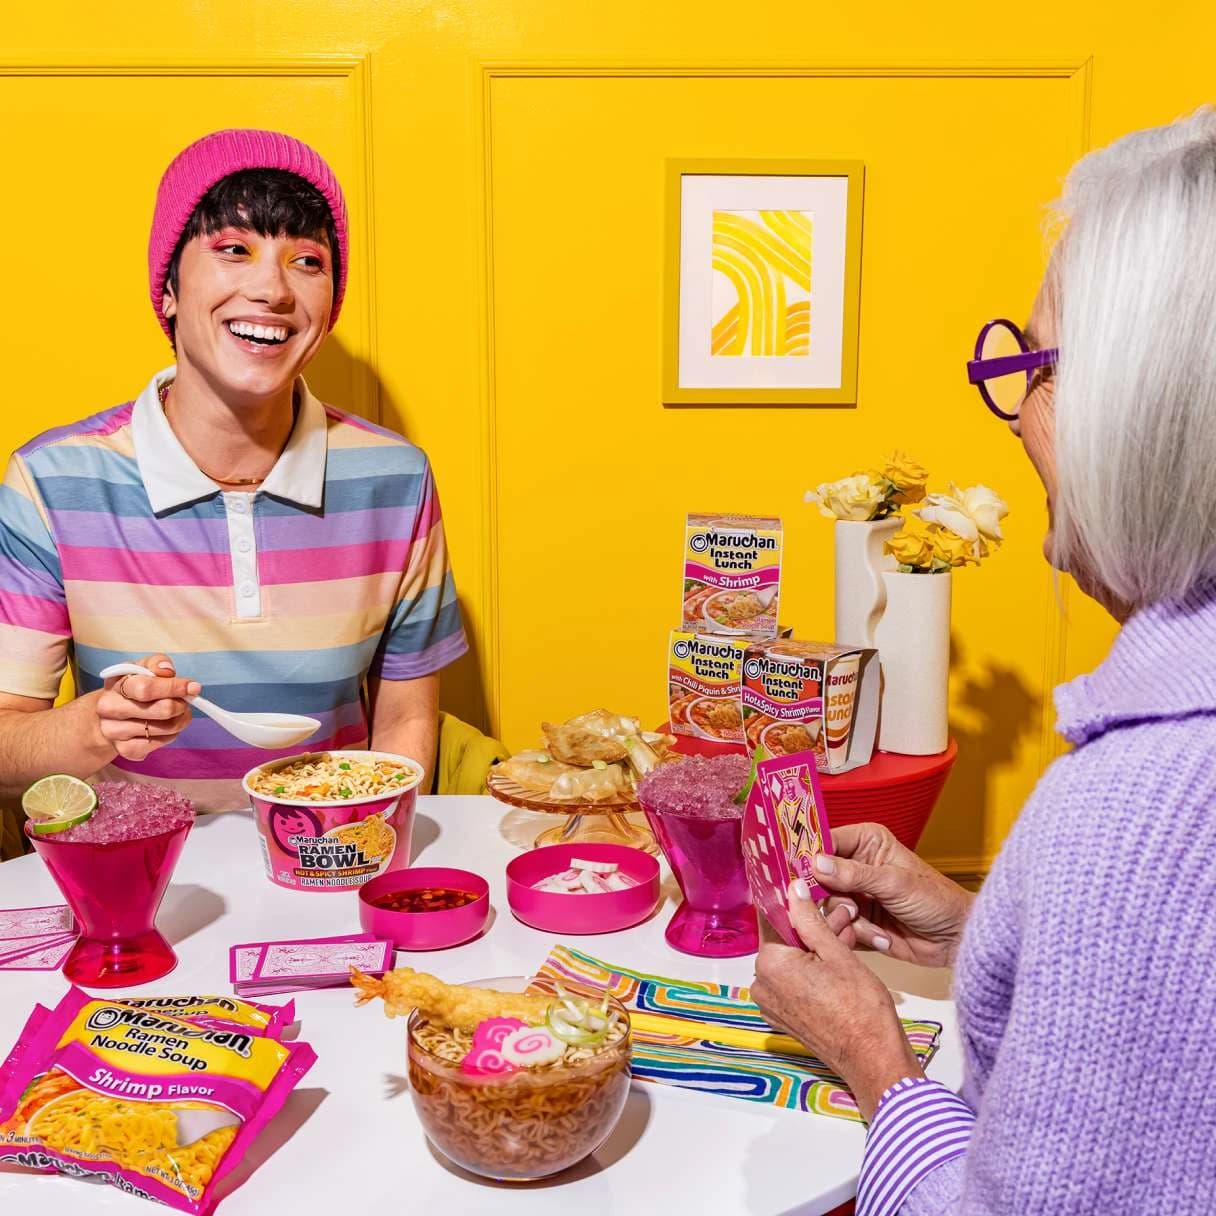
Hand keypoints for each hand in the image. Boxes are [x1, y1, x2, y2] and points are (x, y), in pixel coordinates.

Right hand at [95, 654, 197, 761]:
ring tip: (178, 713)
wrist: (112, 714)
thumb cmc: (133, 686)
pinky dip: (172, 734)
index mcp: (116, 685)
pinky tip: (166, 726)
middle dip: (181, 704)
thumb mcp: (143, 667)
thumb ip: (156, 663)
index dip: (174, 687)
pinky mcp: (126, 750)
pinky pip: (161, 743)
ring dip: (181, 719)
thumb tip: (167, 671)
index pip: (147, 688)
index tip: (193, 687)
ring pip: (166, 728)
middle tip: (185, 702)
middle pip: (162, 710)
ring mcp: (115, 732)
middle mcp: (110, 709)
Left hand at [751, 881, 922, 1120]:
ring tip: (846, 935)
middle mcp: (762, 985)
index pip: (773, 919)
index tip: (808, 892)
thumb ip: (810, 919)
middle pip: (785, 941)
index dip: (794, 903)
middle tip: (842, 914)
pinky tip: (838, 960)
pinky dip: (813, 970)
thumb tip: (793, 890)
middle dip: (813, 926)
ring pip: (792, 961)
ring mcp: (772, 1004)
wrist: (874, 1060)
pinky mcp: (785, 1017)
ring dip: (816, 947)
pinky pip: (794, 982)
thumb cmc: (860, 1009)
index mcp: (770, 964)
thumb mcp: (836, 953)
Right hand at [815, 823, 973, 967]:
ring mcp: (855, 894)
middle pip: (818, 878)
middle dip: (832, 898)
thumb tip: (817, 863)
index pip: (825, 842)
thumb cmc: (936, 900)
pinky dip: (858, 935)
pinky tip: (882, 937)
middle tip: (851, 908)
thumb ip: (854, 874)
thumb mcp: (894, 883)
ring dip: (849, 920)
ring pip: (826, 906)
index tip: (796, 872)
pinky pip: (839, 927)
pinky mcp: (857, 920)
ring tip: (876, 927)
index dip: (808, 856)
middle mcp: (855, 865)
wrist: (956, 939)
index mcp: (865, 842)